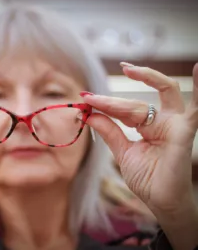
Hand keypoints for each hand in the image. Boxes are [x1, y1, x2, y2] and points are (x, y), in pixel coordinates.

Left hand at [83, 63, 197, 214]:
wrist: (160, 202)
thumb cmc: (147, 178)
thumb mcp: (122, 152)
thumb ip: (109, 131)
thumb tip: (90, 114)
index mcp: (148, 126)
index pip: (124, 109)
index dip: (104, 104)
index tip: (84, 99)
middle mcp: (163, 121)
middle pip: (137, 101)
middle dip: (112, 101)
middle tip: (90, 99)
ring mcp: (175, 124)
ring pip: (163, 92)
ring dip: (146, 77)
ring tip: (128, 68)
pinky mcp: (184, 132)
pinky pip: (195, 109)